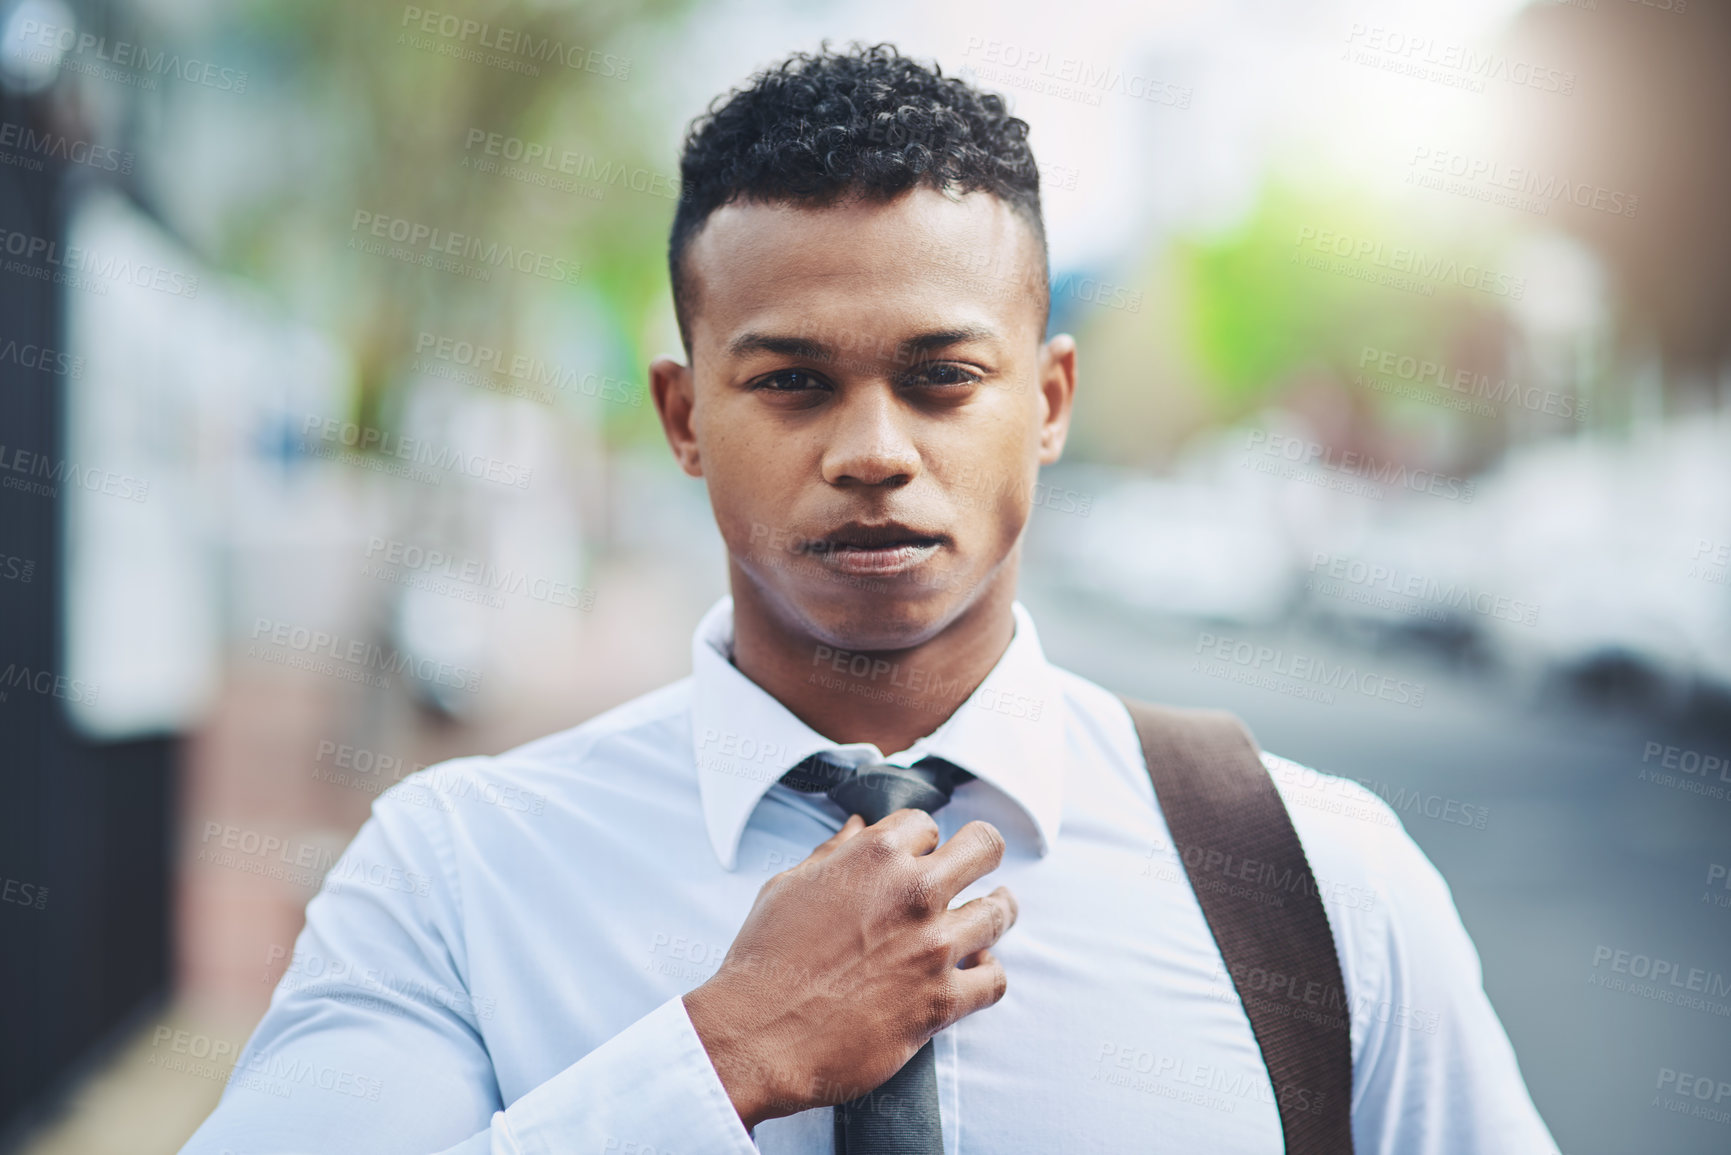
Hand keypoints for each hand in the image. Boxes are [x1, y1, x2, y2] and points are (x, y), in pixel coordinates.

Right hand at [683, 809, 1016, 1129]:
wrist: (758, 1036)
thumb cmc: (764, 960)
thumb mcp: (787, 887)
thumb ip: (832, 853)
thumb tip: (858, 827)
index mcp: (875, 855)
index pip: (926, 824)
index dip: (922, 840)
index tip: (920, 856)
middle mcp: (914, 892)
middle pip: (984, 848)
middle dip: (979, 854)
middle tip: (976, 869)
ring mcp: (934, 946)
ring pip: (999, 912)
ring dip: (996, 911)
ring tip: (991, 914)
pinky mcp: (942, 1001)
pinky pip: (995, 979)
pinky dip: (989, 974)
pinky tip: (976, 971)